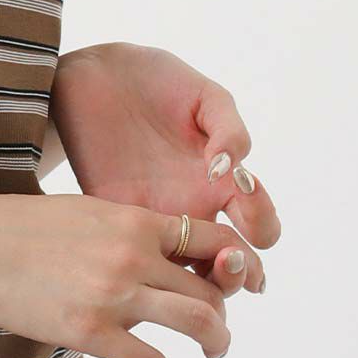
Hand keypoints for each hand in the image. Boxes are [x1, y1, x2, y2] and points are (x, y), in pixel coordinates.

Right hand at [0, 192, 234, 357]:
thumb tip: (156, 248)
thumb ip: (125, 229)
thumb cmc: (20, 225)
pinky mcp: (89, 332)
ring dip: (217, 341)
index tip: (240, 281)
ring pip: (198, 321)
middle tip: (219, 331)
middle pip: (211, 287)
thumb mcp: (85, 210)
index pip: (212, 238)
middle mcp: (133, 254)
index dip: (236, 263)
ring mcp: (113, 294)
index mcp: (133, 220)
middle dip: (224, 312)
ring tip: (214, 351)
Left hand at [49, 43, 279, 295]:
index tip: (249, 213)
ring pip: (187, 277)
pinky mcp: (117, 217)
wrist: (95, 74)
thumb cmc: (158, 82)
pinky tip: (147, 254)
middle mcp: (195, 207)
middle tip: (226, 258)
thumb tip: (230, 169)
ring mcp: (156, 217)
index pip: (260, 225)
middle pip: (230, 266)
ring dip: (200, 283)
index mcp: (225, 181)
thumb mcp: (204, 97)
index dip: (262, 228)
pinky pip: (137, 256)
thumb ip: (229, 128)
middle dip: (238, 272)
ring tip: (196, 267)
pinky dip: (148, 267)